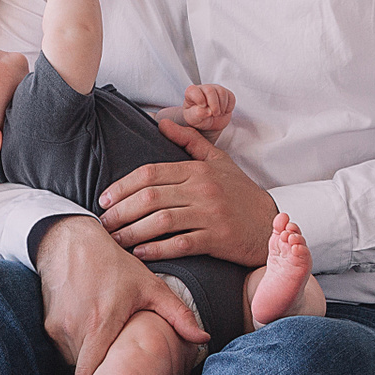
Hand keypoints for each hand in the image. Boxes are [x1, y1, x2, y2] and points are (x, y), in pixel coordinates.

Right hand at [35, 216, 205, 374]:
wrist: (69, 239)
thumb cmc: (113, 263)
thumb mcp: (150, 285)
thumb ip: (178, 314)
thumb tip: (204, 338)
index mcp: (101, 323)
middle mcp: (74, 328)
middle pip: (85, 371)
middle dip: (101, 373)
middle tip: (120, 368)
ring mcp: (57, 327)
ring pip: (74, 360)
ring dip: (90, 358)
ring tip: (109, 344)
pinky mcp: (47, 323)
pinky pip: (64, 347)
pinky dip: (79, 346)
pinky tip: (93, 331)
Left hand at [98, 119, 277, 266]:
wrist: (271, 222)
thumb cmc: (239, 192)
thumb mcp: (218, 160)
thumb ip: (188, 141)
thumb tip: (160, 122)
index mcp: (197, 169)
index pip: (150, 173)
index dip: (123, 186)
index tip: (105, 199)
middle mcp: (202, 189)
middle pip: (150, 198)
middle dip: (121, 211)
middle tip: (103, 222)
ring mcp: (210, 214)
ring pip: (161, 221)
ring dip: (132, 231)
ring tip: (115, 239)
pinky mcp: (217, 238)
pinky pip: (181, 244)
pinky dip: (157, 249)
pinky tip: (140, 253)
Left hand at [159, 83, 233, 133]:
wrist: (208, 122)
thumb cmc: (198, 118)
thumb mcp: (194, 119)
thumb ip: (198, 114)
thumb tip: (208, 111)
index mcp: (191, 93)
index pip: (193, 90)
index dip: (199, 99)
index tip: (202, 107)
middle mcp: (203, 89)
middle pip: (210, 90)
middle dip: (214, 105)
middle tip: (214, 114)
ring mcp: (215, 89)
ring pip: (222, 92)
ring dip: (222, 106)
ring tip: (218, 114)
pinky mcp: (226, 94)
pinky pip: (231, 97)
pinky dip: (229, 107)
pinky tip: (224, 112)